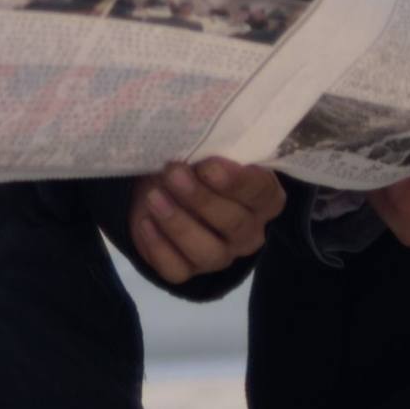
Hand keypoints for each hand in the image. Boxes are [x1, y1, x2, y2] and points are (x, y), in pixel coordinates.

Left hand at [124, 160, 285, 282]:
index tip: (209, 166)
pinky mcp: (189, 271)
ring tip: (153, 197)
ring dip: (178, 223)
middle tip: (174, 173)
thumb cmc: (196, 163)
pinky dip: (158, 246)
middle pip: (234, 223)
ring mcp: (221, 256)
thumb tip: (193, 137)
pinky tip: (145, 222)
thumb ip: (210, 147)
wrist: (166, 188)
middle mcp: (248, 232)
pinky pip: (176, 269)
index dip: (237, 181)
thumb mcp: (206, 150)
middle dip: (200, 198)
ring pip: (207, 252)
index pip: (261, 193)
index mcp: (264, 199)